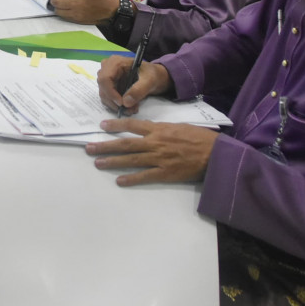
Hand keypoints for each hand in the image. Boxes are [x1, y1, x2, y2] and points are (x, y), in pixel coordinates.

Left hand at [41, 0, 118, 24]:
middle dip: (52, 1)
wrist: (110, 9)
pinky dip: (62, 14)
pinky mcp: (78, 20)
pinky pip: (65, 17)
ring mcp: (77, 12)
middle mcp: (76, 2)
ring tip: (56, 6)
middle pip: (57, 2)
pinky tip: (63, 11)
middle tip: (50, 0)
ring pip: (59, 11)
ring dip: (56, 8)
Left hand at [85, 121, 218, 184]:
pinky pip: (144, 176)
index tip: (102, 126)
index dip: (116, 125)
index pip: (132, 125)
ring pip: (131, 160)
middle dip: (105, 145)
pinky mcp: (165, 173)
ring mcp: (159, 158)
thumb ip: (162, 129)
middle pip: (125, 144)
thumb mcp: (179, 127)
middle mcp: (155, 143)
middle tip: (89, 148)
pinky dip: (131, 178)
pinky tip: (119, 180)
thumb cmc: (200, 138)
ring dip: (112, 161)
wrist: (215, 153)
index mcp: (159, 129)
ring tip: (97, 163)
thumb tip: (149, 130)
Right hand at [98, 57, 171, 112]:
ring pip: (105, 96)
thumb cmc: (153, 74)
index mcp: (115, 62)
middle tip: (129, 110)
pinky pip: (109, 99)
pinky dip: (118, 106)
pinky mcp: (110, 86)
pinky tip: (130, 107)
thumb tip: (125, 103)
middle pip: (103, 88)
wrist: (155, 77)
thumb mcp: (150, 80)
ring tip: (132, 109)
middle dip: (115, 102)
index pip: (104, 78)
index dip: (110, 92)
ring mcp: (108, 78)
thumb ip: (139, 90)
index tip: (121, 103)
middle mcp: (108, 69)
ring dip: (117, 106)